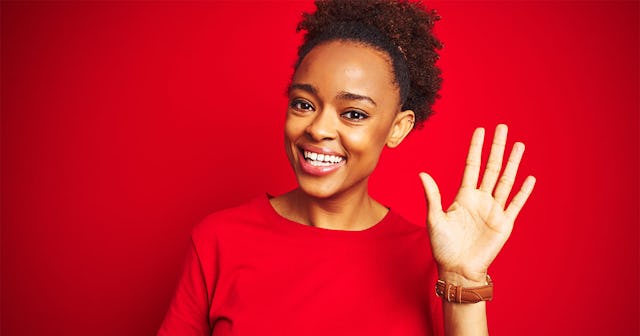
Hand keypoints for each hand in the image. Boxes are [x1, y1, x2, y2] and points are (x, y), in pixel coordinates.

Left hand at [419, 124, 535, 283]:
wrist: (457, 269)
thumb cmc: (443, 246)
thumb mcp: (434, 219)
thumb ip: (432, 196)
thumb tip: (422, 174)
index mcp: (463, 196)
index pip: (472, 165)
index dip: (476, 148)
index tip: (480, 130)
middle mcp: (480, 199)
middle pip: (492, 167)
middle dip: (497, 147)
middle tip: (502, 128)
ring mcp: (494, 210)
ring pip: (506, 181)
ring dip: (513, 163)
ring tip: (519, 145)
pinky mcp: (504, 223)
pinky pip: (516, 204)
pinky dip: (523, 191)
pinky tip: (530, 177)